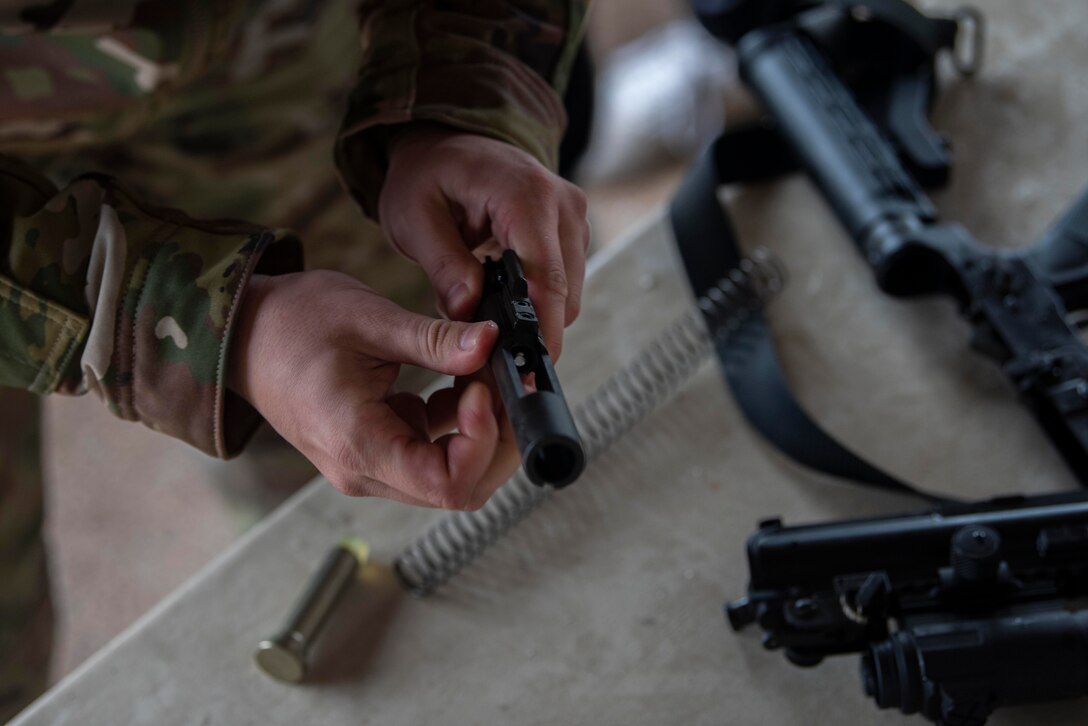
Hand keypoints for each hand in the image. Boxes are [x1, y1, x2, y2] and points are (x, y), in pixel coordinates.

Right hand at [228, 271, 518, 508]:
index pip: (447, 484)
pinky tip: (460, 380)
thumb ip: (434, 340)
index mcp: (358, 445)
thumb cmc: (290, 325)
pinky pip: (434, 453)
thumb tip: (490, 341)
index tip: (484, 389)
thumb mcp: (369, 320)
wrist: (244, 334)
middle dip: (496, 441)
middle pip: (459, 488)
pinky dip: (458, 423)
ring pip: (451, 474)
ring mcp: (371, 465)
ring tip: (484, 374)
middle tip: (504, 383)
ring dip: (481, 431)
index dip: (483, 442)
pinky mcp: (377, 450)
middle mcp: (365, 471)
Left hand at [379, 125, 589, 358]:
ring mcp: (573, 216)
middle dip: (534, 333)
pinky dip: (540, 303)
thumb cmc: (427, 174)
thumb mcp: (414, 216)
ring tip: (490, 336)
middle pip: (565, 292)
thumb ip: (442, 264)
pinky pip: (565, 281)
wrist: (446, 143)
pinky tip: (505, 310)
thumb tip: (467, 311)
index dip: (538, 330)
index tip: (522, 373)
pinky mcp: (571, 230)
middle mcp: (562, 203)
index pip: (546, 276)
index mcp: (525, 194)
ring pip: (569, 293)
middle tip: (491, 365)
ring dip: (537, 319)